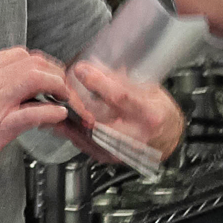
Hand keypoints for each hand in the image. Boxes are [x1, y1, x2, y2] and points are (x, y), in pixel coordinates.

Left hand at [57, 62, 185, 160]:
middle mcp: (136, 135)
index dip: (98, 82)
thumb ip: (121, 80)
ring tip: (55, 104)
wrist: (167, 139)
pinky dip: (71, 132)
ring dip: (69, 119)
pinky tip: (62, 122)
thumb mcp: (149, 89)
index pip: (120, 97)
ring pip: (87, 134)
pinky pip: (85, 145)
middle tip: (61, 88)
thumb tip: (96, 66)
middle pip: (98, 119)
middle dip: (76, 103)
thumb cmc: (161, 113)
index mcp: (149, 114)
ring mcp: (122, 150)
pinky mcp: (110, 157)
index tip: (81, 69)